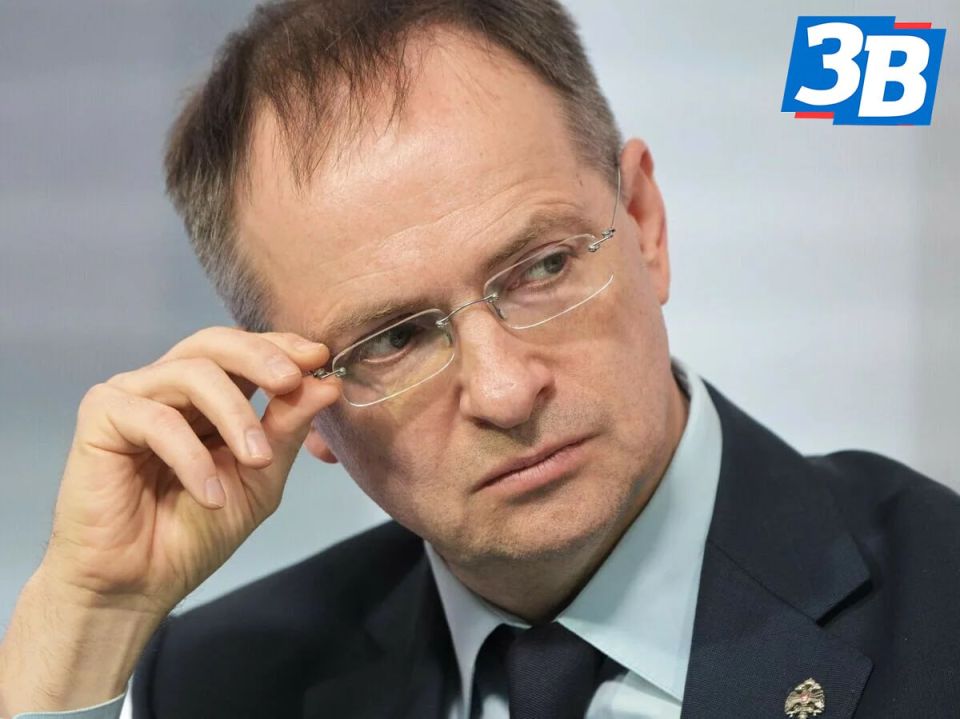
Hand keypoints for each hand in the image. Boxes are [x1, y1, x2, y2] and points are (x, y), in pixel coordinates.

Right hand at [42, 326, 338, 614]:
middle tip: (292, 381)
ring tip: (257, 460)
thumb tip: (327, 384)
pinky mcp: (102, 418)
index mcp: (207, 395)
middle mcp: (168, 386)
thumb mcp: (260, 478)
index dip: (280, 346)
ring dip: (235, 415)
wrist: (140, 584)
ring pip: (191, 373)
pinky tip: (210, 495)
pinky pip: (156, 419)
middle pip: (213, 342)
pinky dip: (192, 456)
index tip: (319, 358)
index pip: (243, 349)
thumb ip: (288, 429)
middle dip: (260, 356)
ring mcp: (133, 397)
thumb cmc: (195, 531)